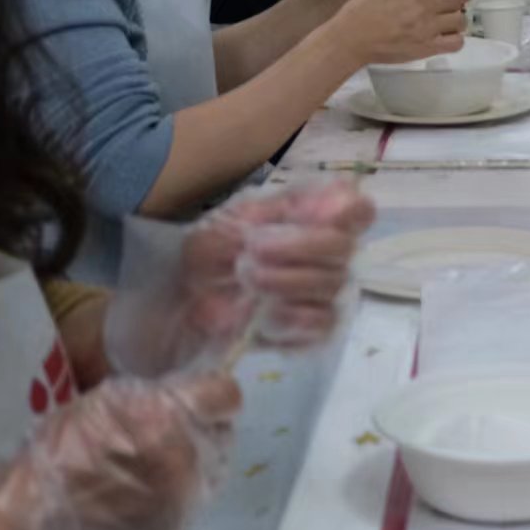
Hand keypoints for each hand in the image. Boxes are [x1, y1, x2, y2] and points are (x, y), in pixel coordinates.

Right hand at [0, 373, 240, 529]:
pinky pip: (199, 496)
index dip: (213, 392)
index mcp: (165, 418)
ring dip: (198, 457)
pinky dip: (185, 488)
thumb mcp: (108, 399)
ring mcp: (185, 497)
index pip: (227, 395)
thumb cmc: (64, 447)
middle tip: (173, 429)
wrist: (40, 514)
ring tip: (164, 459)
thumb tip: (190, 389)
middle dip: (204, 425)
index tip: (199, 395)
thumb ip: (156, 393)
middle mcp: (185, 457)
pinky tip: (155, 485)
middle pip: (224, 430)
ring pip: (216, 464)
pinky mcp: (179, 525)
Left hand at [104, 183, 370, 375]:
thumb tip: (340, 197)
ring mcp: (320, 295)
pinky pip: (322, 326)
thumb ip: (286, 209)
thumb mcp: (231, 220)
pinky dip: (292, 319)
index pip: (358, 209)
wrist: (171, 306)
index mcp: (311, 218)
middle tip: (250, 256)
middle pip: (344, 248)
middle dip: (297, 249)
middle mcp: (326, 255)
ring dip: (287, 283)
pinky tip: (263, 318)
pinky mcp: (307, 333)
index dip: (344, 213)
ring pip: (332, 286)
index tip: (305, 217)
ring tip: (246, 284)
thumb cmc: (203, 254)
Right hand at [332, 0, 466, 63]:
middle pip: (454, 1)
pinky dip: (455, 41)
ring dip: (455, 23)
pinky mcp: (428, 46)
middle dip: (450, 6)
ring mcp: (428, 26)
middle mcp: (424, 4)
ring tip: (446, 28)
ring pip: (460, 20)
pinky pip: (456, 42)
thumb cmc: (358, 15)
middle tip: (443, 14)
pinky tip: (446, 41)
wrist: (351, 38)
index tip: (433, 0)